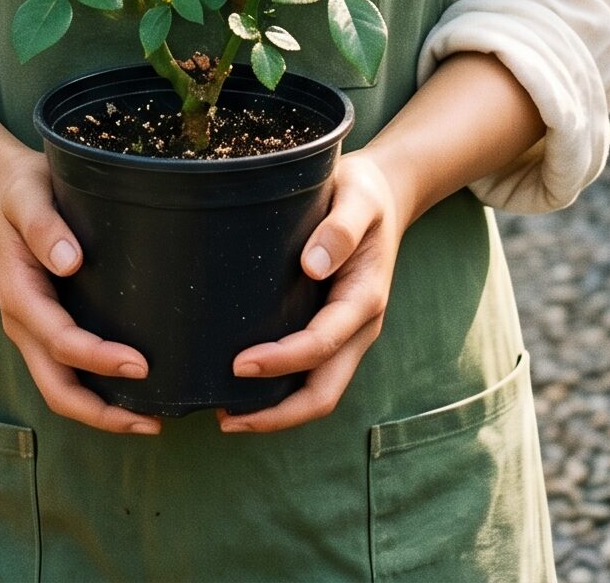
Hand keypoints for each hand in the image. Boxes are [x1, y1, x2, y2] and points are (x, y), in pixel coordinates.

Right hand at [0, 145, 160, 436]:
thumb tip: (70, 261)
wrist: (0, 189)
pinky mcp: (46, 327)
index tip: (141, 364)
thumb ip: (45, 226)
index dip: (99, 359)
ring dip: (102, 411)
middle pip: (58, 387)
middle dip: (102, 412)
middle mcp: (24, 322)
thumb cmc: (20, 190)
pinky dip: (97, 390)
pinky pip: (68, 371)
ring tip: (152, 420)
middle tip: (155, 421)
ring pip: (62, 388)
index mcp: (19, 295)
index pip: (61, 341)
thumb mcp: (28, 197)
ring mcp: (33, 330)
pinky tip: (133, 391)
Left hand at [218, 151, 406, 433]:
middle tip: (224, 417)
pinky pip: (310, 373)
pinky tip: (244, 387)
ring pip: (318, 392)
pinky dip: (281, 390)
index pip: (321, 344)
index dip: (282, 361)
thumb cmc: (364, 192)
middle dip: (277, 413)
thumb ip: (340, 228)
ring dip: (277, 412)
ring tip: (226, 415)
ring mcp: (347, 333)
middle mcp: (358, 326)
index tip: (238, 364)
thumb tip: (312, 266)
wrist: (385, 193)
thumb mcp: (357, 197)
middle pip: (323, 392)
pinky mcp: (333, 329)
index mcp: (364, 298)